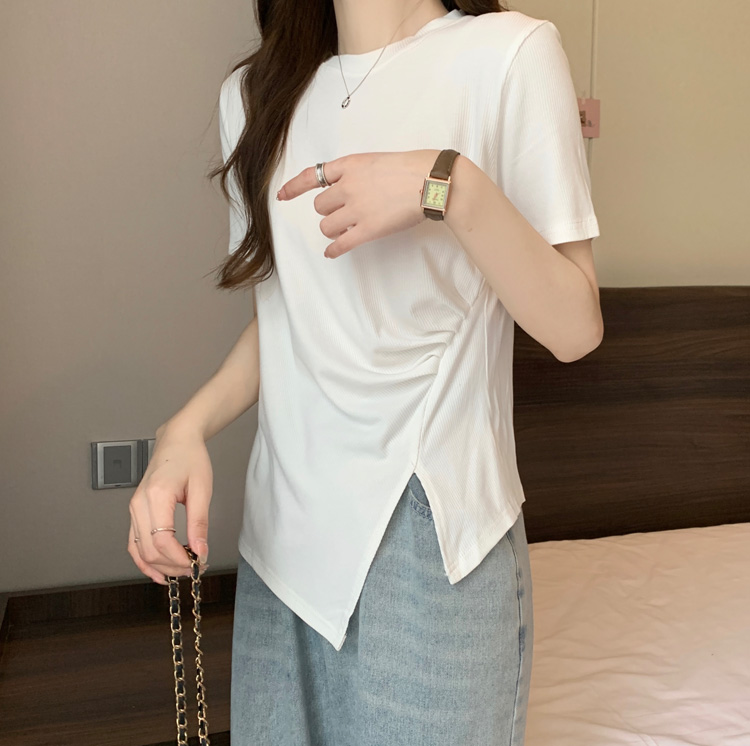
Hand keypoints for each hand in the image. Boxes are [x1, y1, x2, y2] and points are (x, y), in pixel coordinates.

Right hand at [127, 423, 211, 583]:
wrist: (177, 441)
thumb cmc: (190, 458)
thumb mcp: (202, 489)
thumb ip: (200, 522)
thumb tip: (200, 550)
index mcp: (156, 495)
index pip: (162, 540)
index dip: (179, 558)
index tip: (198, 562)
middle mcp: (139, 503)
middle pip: (149, 549)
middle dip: (172, 565)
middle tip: (194, 568)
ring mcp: (134, 508)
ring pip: (139, 550)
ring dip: (159, 566)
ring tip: (180, 572)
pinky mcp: (135, 512)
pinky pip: (134, 543)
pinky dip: (144, 560)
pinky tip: (158, 571)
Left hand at [277, 149, 439, 258]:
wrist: (431, 181)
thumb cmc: (412, 168)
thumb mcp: (377, 160)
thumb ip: (358, 174)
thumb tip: (350, 191)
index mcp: (349, 166)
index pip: (312, 176)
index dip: (294, 188)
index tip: (282, 196)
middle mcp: (347, 187)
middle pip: (319, 205)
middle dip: (328, 211)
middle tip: (343, 213)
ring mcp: (356, 209)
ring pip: (326, 225)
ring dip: (333, 229)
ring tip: (347, 228)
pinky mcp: (367, 230)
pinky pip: (341, 244)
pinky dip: (334, 250)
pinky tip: (332, 253)